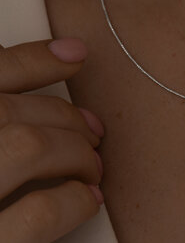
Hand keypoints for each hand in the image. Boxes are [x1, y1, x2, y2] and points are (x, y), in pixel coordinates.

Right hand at [0, 38, 104, 242]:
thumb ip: (5, 89)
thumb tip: (71, 51)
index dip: (35, 59)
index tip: (75, 55)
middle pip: (13, 114)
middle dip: (65, 118)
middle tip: (93, 132)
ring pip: (27, 148)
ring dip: (72, 154)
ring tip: (93, 166)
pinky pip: (32, 216)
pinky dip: (68, 202)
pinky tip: (85, 200)